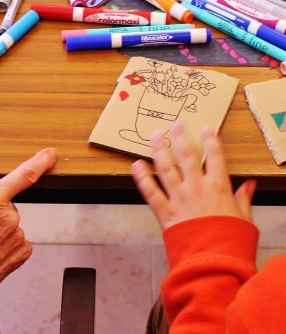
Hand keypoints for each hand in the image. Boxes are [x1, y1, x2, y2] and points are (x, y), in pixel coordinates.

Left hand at [131, 120, 255, 230]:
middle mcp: (196, 188)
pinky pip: (150, 191)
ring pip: (166, 168)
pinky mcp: (164, 212)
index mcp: (218, 187)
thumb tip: (250, 184)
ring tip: (155, 136)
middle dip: (181, 137)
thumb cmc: (231, 242)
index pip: (215, 157)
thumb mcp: (245, 218)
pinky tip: (135, 164)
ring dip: (159, 150)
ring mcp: (178, 198)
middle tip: (175, 124)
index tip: (206, 128)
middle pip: (186, 156)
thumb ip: (244, 199)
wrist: (214, 262)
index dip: (210, 140)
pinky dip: (141, 177)